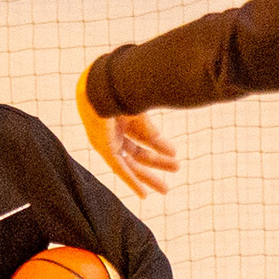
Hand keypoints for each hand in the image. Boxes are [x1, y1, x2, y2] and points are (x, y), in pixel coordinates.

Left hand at [75, 74, 180, 197]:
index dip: (159, 146)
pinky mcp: (103, 148)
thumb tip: (171, 152)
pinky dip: (132, 182)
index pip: (143, 135)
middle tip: (175, 170)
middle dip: (156, 163)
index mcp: (123, 115)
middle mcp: (114, 129)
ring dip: (148, 176)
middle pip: (137, 151)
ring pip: (131, 163)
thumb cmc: (120, 90)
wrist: (103, 84)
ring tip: (166, 190)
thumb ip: (152, 134)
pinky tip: (145, 194)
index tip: (174, 154)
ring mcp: (107, 139)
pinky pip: (119, 169)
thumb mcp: (141, 114)